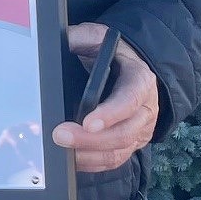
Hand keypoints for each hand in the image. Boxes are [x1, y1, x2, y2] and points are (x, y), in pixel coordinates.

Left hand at [51, 22, 158, 171]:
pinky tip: (72, 159)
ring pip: (119, 150)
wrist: (129, 64)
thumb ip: (79, 38)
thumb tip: (55, 44)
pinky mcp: (130, 143)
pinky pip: (114, 160)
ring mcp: (140, 129)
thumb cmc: (112, 52)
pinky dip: (93, 163)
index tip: (87, 123)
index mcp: (139, 79)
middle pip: (124, 132)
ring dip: (89, 154)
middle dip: (91, 139)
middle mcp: (145, 108)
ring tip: (62, 149)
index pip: (129, 100)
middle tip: (60, 136)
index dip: (110, 114)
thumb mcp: (98, 37)